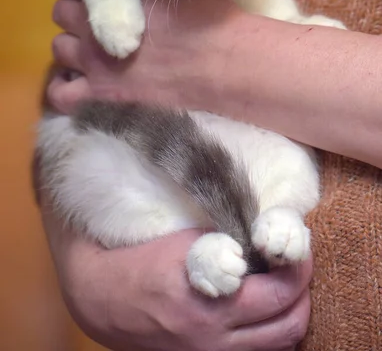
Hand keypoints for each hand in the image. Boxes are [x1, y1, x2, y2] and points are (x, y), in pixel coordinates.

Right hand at [42, 197, 311, 350]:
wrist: (103, 299)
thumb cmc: (144, 260)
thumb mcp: (187, 244)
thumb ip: (231, 247)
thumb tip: (268, 242)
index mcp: (210, 305)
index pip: (280, 292)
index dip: (300, 267)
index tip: (301, 246)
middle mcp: (214, 341)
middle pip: (289, 325)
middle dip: (302, 293)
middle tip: (297, 267)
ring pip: (279, 346)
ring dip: (290, 316)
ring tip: (284, 288)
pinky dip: (270, 334)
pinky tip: (264, 312)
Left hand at [49, 0, 245, 113]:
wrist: (223, 62)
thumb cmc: (208, 17)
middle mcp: (95, 22)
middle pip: (62, 11)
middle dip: (76, 11)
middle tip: (98, 18)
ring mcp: (94, 60)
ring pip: (60, 46)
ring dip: (73, 44)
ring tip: (95, 49)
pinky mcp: (101, 93)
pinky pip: (61, 93)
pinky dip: (63, 87)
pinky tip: (79, 81)